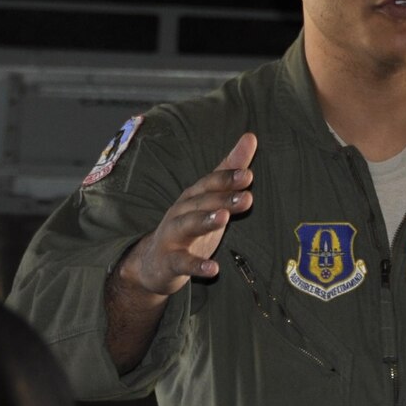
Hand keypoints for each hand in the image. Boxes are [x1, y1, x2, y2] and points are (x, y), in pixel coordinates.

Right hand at [116, 133, 256, 296]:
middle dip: (222, 198)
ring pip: (188, 225)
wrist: (154, 263)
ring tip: (224, 218)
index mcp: (193, 197)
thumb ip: (229, 170)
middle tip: (247, 196)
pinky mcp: (170, 262)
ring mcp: (173, 236)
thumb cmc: (189, 226)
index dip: (227, 179)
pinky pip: (183, 263)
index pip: (210, 183)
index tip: (248, 175)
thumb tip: (251, 137)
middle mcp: (181, 212)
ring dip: (205, 221)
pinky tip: (213, 269)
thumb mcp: (210, 198)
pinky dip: (197, 266)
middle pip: (201, 202)